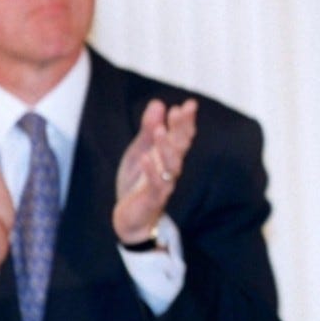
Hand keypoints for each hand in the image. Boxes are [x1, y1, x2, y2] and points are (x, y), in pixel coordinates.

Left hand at [113, 98, 197, 242]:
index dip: (185, 121)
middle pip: (180, 147)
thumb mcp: (140, 150)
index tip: (188, 105)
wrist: (130, 217)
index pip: (181, 136)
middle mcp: (170, 168)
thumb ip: (148, 129)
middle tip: (182, 111)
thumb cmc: (138, 182)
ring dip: (166, 148)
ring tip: (159, 130)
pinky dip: (151, 172)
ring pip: (171, 166)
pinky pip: (156, 185)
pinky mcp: (153, 199)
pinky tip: (146, 158)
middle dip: (181, 129)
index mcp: (168, 156)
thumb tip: (158, 103)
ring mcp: (163, 184)